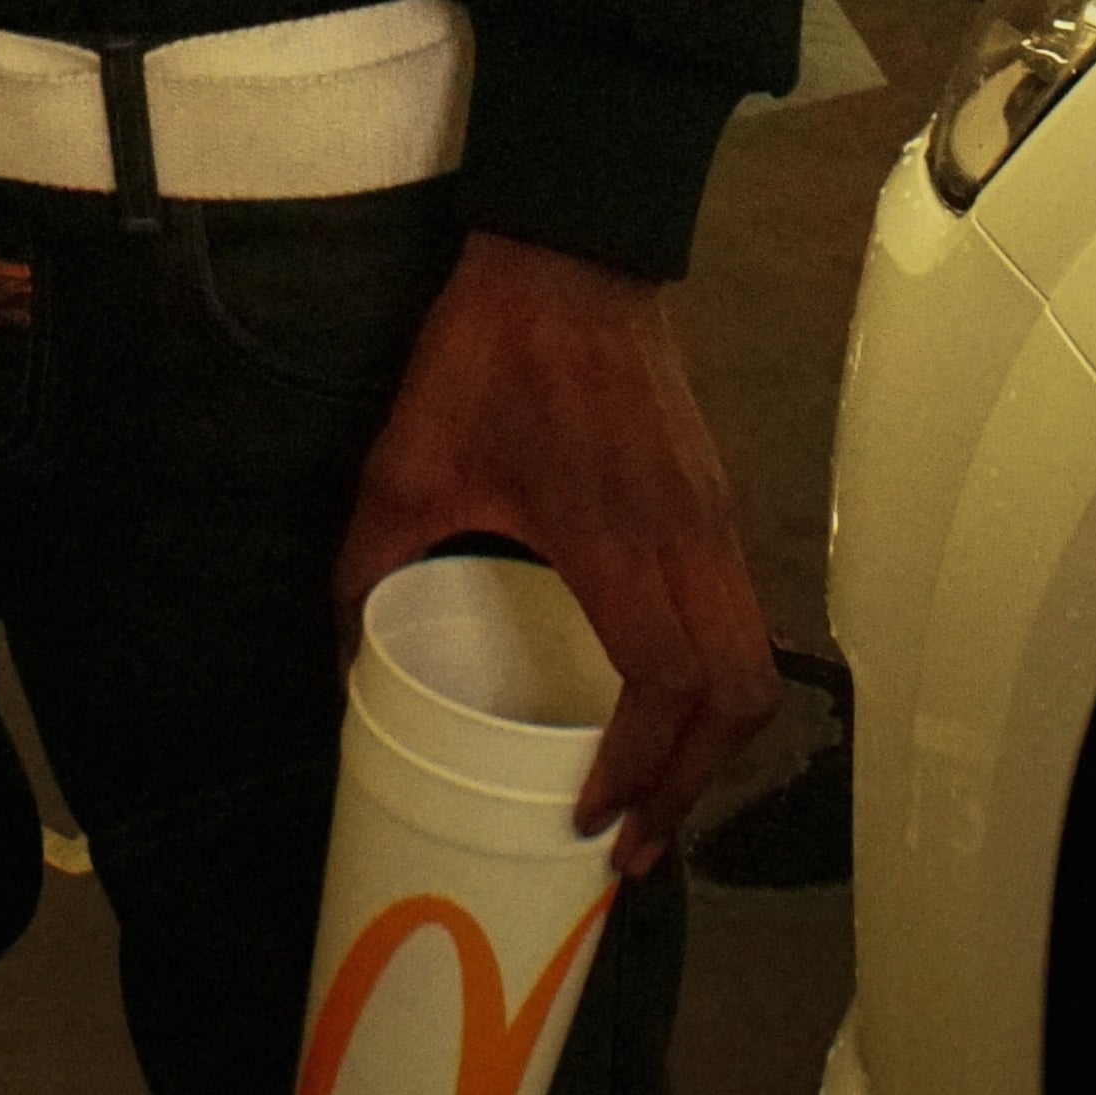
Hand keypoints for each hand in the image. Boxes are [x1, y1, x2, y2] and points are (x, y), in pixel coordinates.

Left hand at [331, 229, 780, 875]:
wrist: (573, 249)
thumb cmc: (491, 354)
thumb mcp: (405, 460)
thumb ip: (368, 567)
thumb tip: (343, 666)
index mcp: (617, 539)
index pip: (665, 685)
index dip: (637, 769)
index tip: (586, 822)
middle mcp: (689, 542)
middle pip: (734, 696)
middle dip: (689, 787)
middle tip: (627, 845)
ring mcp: (716, 522)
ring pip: (751, 661)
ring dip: (713, 746)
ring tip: (651, 798)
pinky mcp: (719, 505)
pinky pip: (742, 620)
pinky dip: (716, 688)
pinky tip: (662, 711)